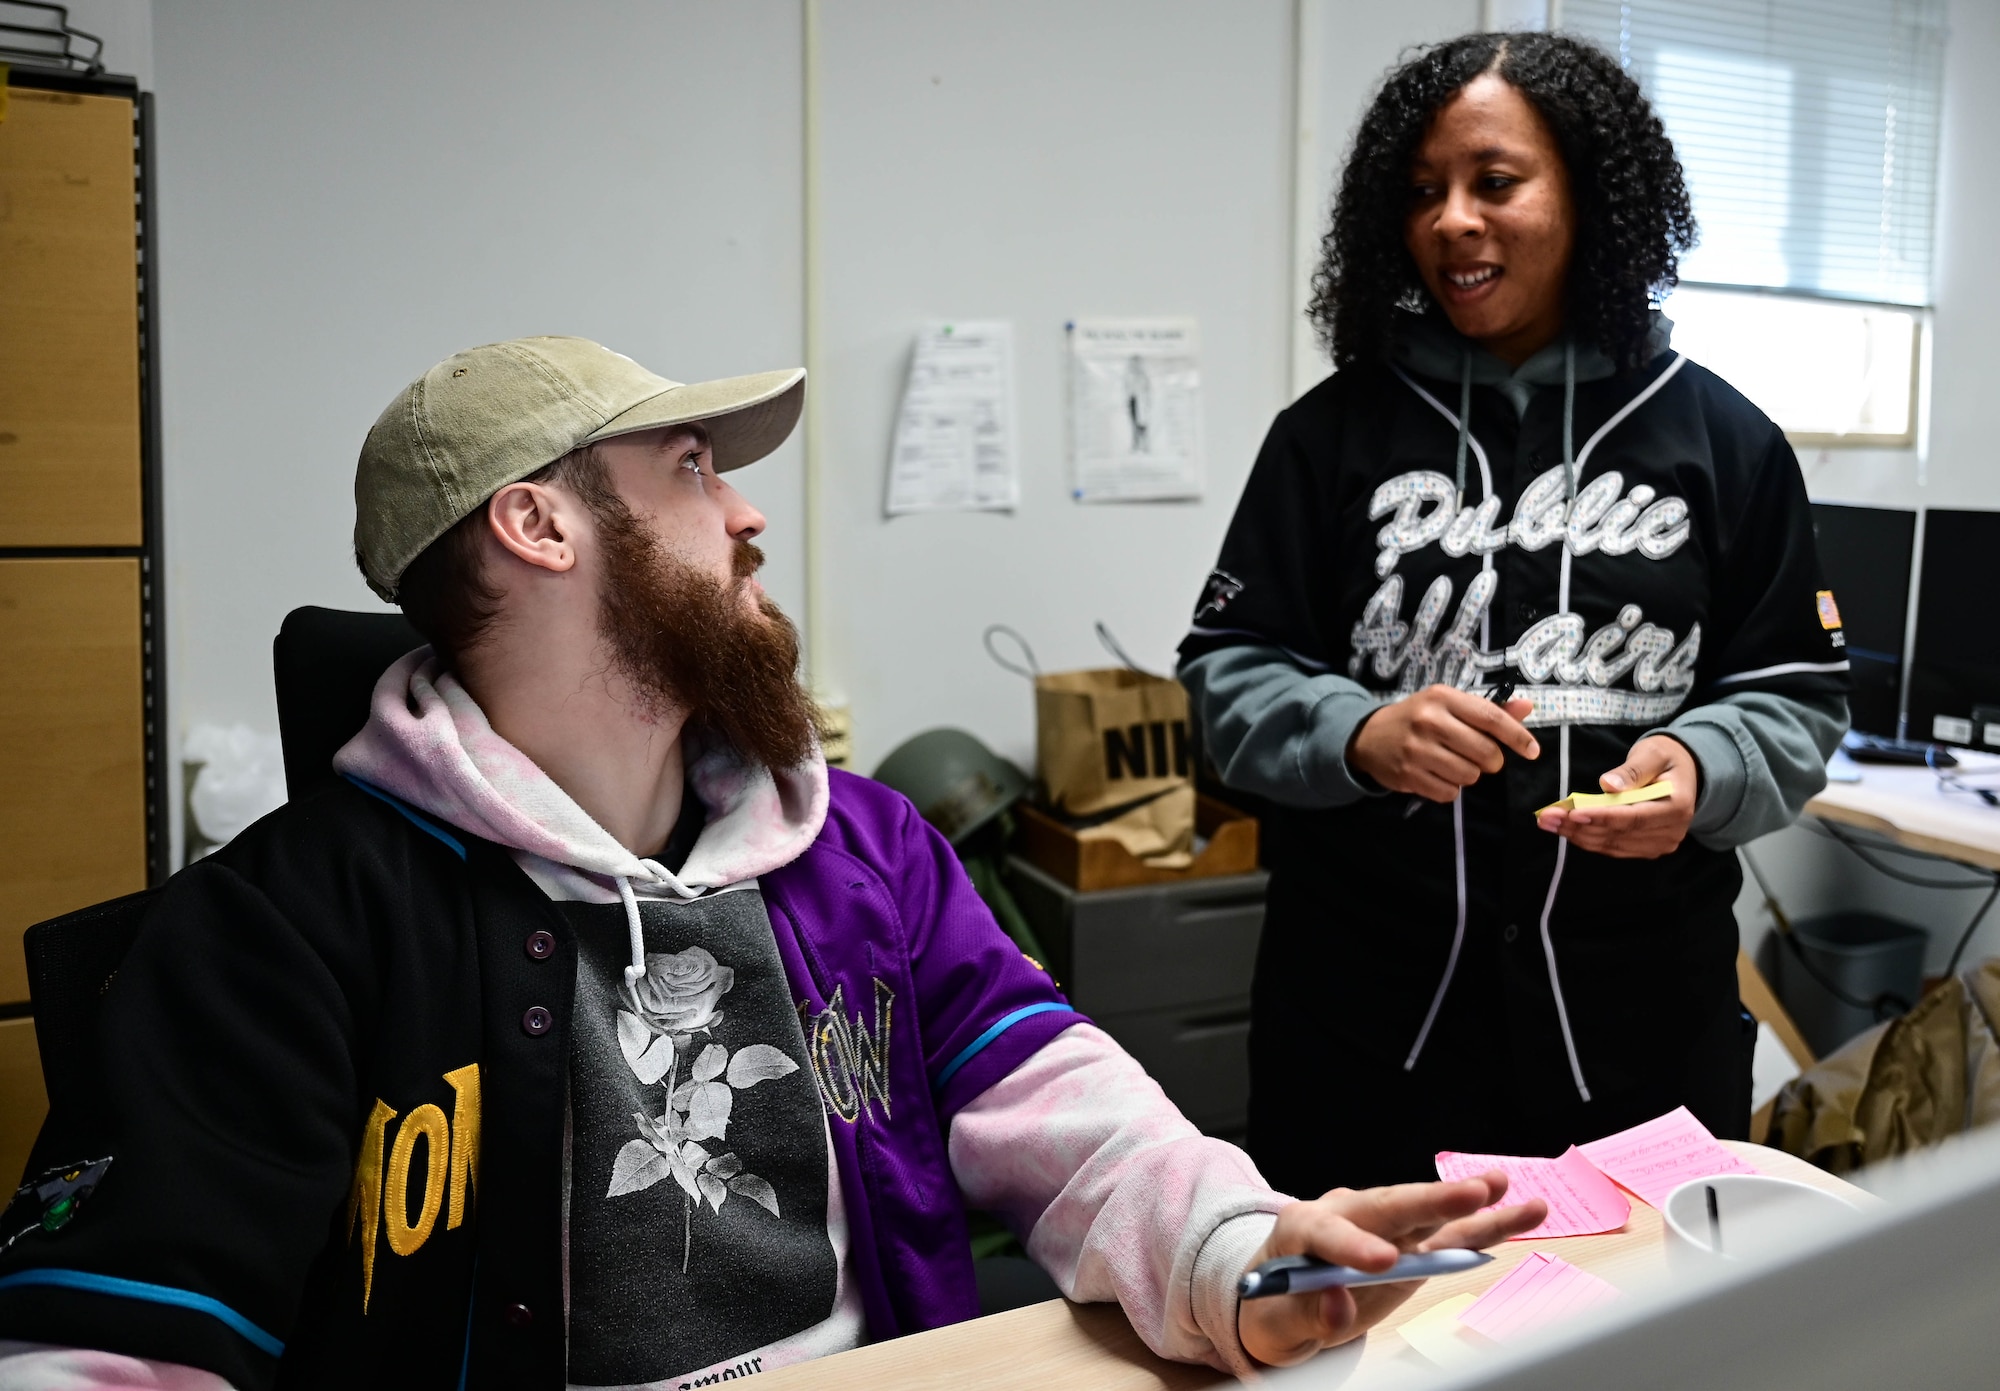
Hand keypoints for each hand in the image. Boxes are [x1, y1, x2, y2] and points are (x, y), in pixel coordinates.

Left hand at [1237, 1174, 1546, 1367]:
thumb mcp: (1278, 1319)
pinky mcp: (1412, 1245)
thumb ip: (1308, 1312)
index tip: (1383, 1261)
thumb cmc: (1277, 1305)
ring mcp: (1384, 1227)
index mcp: (1303, 1228)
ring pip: (1427, 1213)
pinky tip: (1520, 1210)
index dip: (1355, 1245)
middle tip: (1466, 1195)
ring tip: (1499, 1185)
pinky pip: (1451, 1236)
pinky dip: (1485, 1225)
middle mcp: (1347, 1215)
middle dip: (1428, 1201)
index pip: (1328, 1232)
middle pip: (1388, 1207)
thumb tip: (1336, 1304)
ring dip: (1466, 1201)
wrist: (1287, 1300)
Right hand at [1349, 686, 1539, 802]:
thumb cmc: (1418, 717)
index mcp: (1443, 698)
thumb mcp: (1448, 704)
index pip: (1491, 719)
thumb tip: (1527, 707)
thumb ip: (1488, 709)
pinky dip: (1450, 788)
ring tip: (1453, 763)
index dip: (1518, 737)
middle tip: (1480, 757)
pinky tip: (1437, 775)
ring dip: (1469, 774)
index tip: (1533, 751)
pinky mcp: (1408, 775)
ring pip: (1469, 776)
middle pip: (1486, 753)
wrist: (1368, 736)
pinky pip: (1449, 793)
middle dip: (1492, 761)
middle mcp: (1429, 721)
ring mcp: (1416, 750)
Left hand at [1537, 733, 1699, 858]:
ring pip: (1612, 844)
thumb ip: (1632, 770)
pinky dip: (1587, 838)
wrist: (1682, 774)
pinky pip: (1613, 847)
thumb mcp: (1652, 754)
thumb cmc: (1664, 758)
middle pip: (1619, 834)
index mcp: (1677, 806)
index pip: (1634, 817)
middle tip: (1546, 817)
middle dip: (1579, 826)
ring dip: (1577, 835)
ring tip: (1548, 822)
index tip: (1571, 814)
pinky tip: (1564, 829)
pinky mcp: (1646, 848)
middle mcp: (1671, 832)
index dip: (1602, 817)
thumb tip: (1608, 785)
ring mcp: (1659, 844)